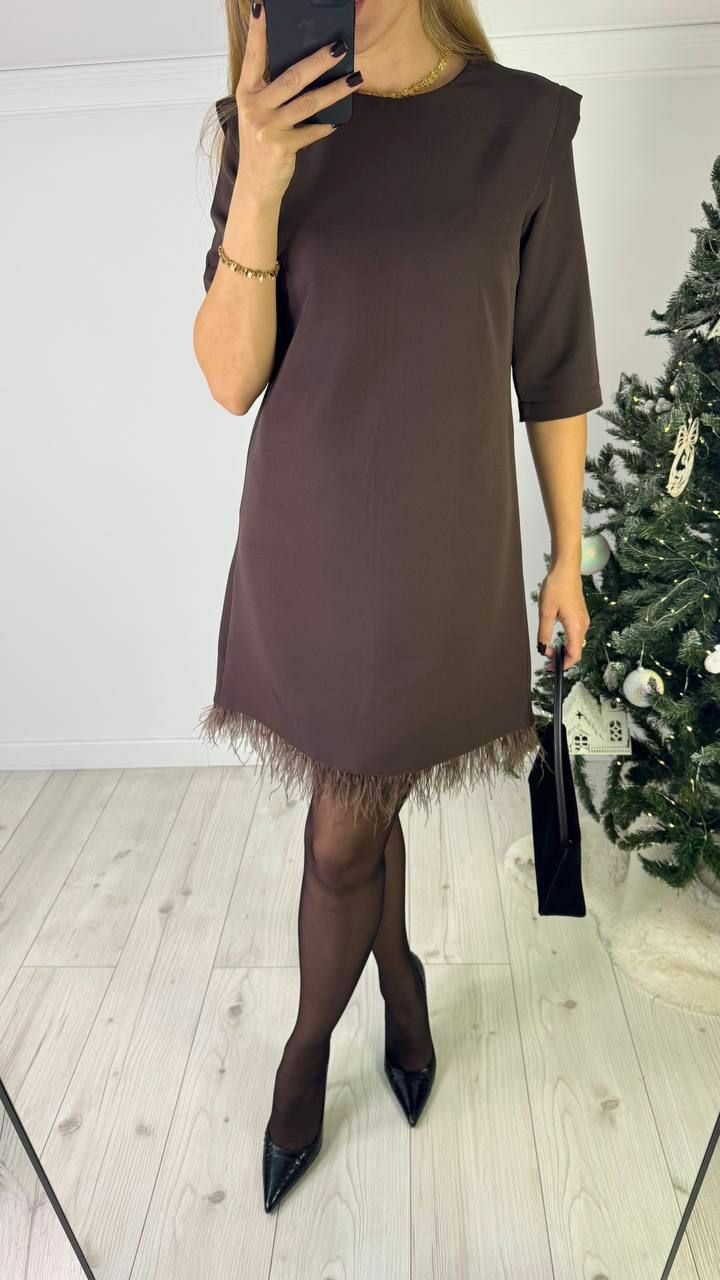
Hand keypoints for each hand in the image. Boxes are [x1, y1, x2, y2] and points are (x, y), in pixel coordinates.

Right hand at [235, 2, 361, 204]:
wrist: (255, 184)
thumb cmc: (261, 142)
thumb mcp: (259, 111)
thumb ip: (272, 89)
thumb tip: (305, 66)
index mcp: (247, 91)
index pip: (254, 55)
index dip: (259, 31)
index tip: (264, 7)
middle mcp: (254, 106)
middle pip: (292, 76)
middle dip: (319, 60)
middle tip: (340, 47)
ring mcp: (267, 127)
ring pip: (308, 102)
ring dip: (335, 90)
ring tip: (355, 78)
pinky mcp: (282, 146)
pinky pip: (312, 131)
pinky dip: (326, 126)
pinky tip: (338, 120)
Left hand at [536, 563, 589, 671]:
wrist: (566, 569)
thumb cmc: (556, 587)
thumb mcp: (545, 612)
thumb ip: (544, 633)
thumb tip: (542, 649)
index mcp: (575, 626)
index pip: (574, 655)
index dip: (563, 665)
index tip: (551, 669)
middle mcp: (583, 625)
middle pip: (575, 651)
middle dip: (562, 660)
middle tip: (547, 662)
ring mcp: (583, 620)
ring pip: (576, 643)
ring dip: (564, 651)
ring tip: (548, 651)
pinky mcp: (581, 615)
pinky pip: (576, 635)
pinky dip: (567, 642)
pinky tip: (556, 641)